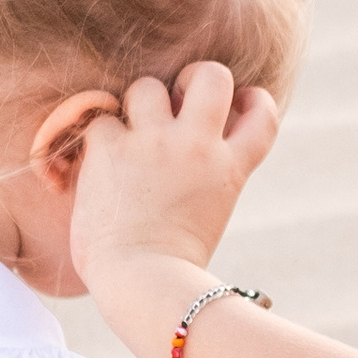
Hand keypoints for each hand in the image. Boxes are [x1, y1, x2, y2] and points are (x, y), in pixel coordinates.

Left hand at [71, 63, 279, 278]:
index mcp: (229, 169)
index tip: (239, 104)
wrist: (142, 282)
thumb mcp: (209, 219)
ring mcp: (154, 143)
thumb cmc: (172, 269)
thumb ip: (205, 184)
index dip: (254, 101)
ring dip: (136, 107)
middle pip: (212, 75)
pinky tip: (95, 162)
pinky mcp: (113, 148)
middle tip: (175, 102)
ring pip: (147, 86)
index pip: (262, 115)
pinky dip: (97, 138)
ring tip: (127, 137)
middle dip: (193, 77)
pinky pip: (101, 119)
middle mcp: (197, 146)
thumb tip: (188, 173)